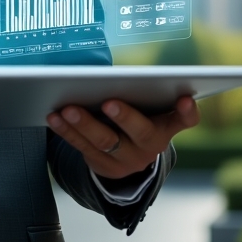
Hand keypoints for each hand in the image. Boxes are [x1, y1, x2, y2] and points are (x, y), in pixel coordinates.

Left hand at [47, 96, 198, 179]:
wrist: (127, 157)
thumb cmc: (137, 117)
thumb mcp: (147, 108)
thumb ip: (142, 93)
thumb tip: (110, 74)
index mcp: (166, 126)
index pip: (184, 120)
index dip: (187, 111)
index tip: (185, 98)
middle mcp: (150, 145)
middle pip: (141, 132)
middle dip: (124, 116)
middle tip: (108, 102)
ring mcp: (127, 159)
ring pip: (105, 142)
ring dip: (85, 124)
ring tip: (68, 108)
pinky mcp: (104, 166)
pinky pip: (83, 148)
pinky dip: (67, 131)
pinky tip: (54, 117)